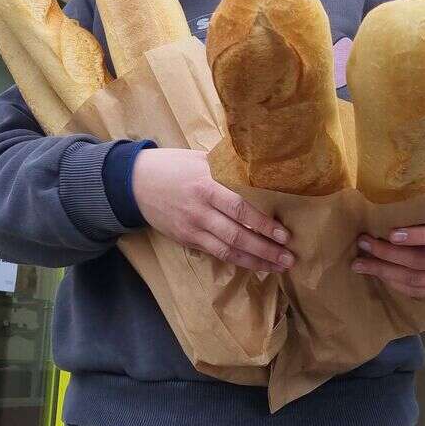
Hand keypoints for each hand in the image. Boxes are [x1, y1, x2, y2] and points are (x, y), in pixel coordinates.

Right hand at [132, 148, 294, 273]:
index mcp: (206, 185)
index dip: (263, 224)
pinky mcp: (186, 239)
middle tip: (289, 258)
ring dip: (255, 261)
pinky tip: (254, 264)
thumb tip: (261, 168)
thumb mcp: (200, 159)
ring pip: (227, 250)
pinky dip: (236, 260)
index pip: (240, 208)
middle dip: (265, 249)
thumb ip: (227, 168)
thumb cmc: (172, 165)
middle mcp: (200, 210)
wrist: (134, 182)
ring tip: (277, 266)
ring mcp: (192, 228)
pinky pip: (215, 253)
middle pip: (237, 235)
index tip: (284, 234)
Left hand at [351, 188, 424, 297]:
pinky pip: (418, 292)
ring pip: (417, 281)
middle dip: (388, 255)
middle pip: (423, 262)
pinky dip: (395, 284)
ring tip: (360, 263)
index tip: (391, 233)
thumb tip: (397, 180)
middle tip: (363, 243)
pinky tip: (377, 274)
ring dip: (385, 273)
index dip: (418, 237)